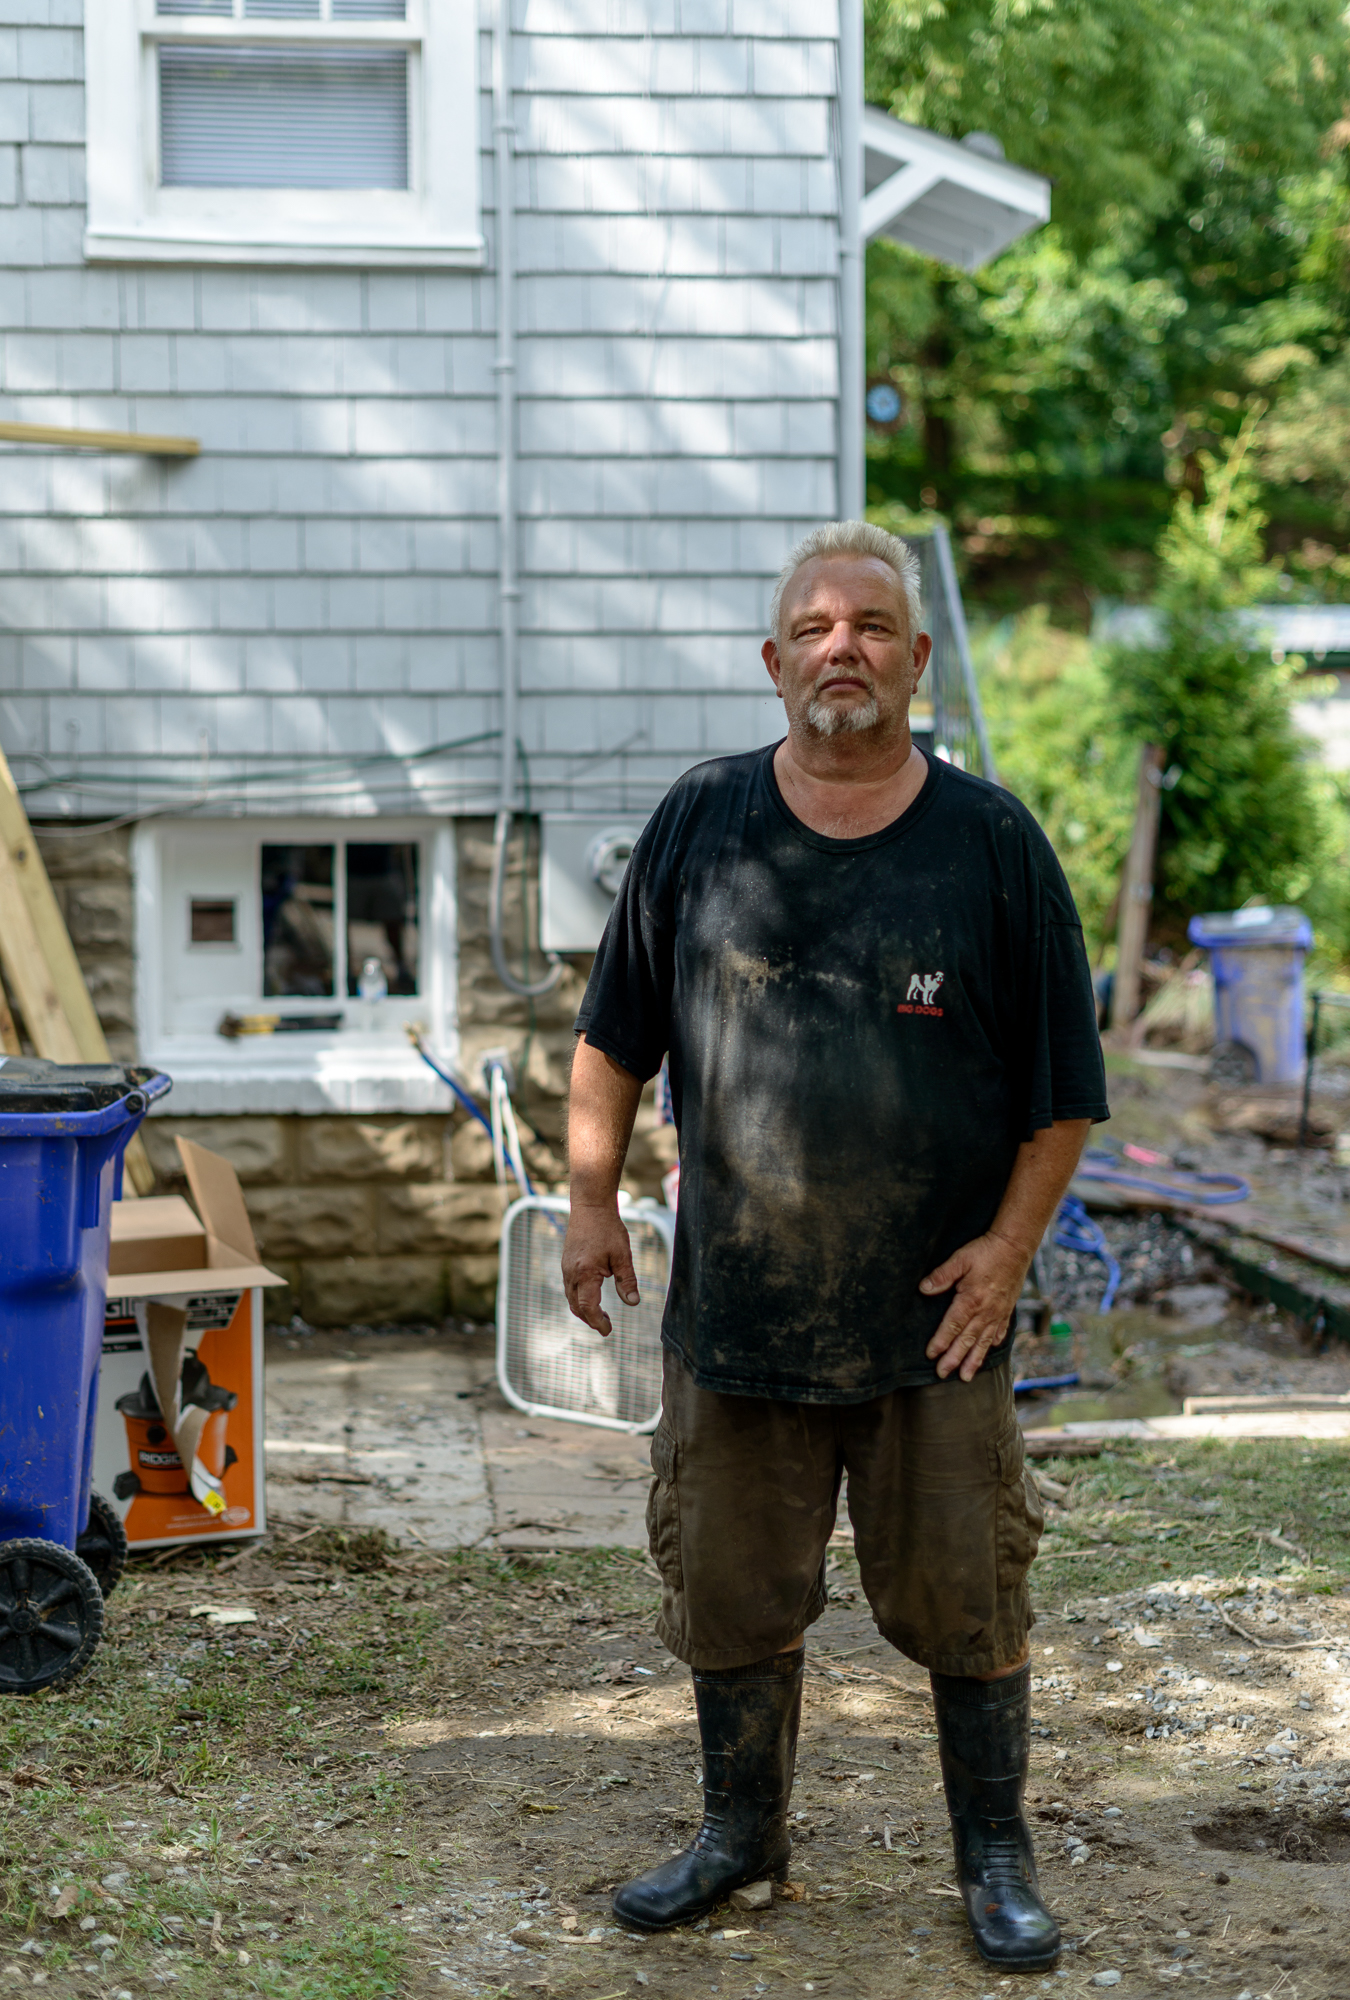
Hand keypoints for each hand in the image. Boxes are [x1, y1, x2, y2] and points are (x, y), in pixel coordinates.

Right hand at [562, 1201, 639, 1335]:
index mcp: (585, 1273)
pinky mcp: (566, 1263)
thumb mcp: (622, 1255)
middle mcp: (571, 1273)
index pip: (588, 1307)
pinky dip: (579, 1298)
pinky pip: (570, 1288)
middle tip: (606, 1326)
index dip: (598, 1322)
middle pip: (576, 1306)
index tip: (608, 1331)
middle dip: (590, 1320)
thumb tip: (633, 1303)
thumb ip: (627, 1280)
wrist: (590, 1206)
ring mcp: (566, 1268)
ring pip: (571, 1298)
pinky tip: (593, 1296)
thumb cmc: (608, 1228)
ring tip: (602, 1315)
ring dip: (584, 1310)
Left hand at [920, 1229, 1028, 1381]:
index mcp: (971, 1300)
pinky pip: (999, 1331)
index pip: (952, 1326)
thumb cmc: (986, 1250)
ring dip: (974, 1360)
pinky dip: (993, 1343)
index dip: (941, 1342)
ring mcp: (998, 1312)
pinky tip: (989, 1350)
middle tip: (943, 1374)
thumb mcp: (960, 1259)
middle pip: (966, 1340)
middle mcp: (986, 1311)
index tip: (931, 1355)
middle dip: (954, 1359)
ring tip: (966, 1376)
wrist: (1015, 1245)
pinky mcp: (1007, 1309)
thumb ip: (942, 1275)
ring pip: (983, 1342)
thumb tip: (924, 1289)